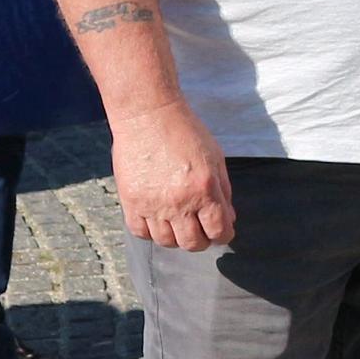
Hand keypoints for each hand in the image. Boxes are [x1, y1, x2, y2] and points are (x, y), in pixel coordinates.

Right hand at [110, 100, 235, 253]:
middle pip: (193, 244)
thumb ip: (224, 191)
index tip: (220, 230)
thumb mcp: (215, 158)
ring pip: (167, 242)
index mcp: (205, 189)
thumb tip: (228, 219)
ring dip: (175, 236)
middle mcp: (180, 202)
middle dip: (201, 239)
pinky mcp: (131, 201)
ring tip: (177, 220)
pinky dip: (150, 231)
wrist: (147, 114)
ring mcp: (153, 204)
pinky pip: (141, 232)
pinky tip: (156, 218)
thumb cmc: (185, 131)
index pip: (219, 232)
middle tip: (199, 227)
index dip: (223, 234)